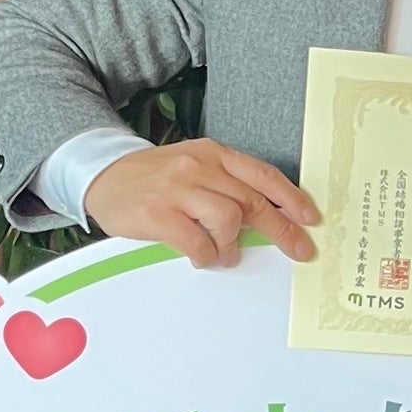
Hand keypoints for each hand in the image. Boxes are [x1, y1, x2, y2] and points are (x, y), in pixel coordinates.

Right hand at [85, 139, 319, 269]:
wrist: (102, 174)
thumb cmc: (154, 176)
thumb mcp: (193, 166)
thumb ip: (225, 184)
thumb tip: (266, 215)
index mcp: (213, 154)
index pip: (262, 175)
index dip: (291, 198)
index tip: (309, 218)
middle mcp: (198, 167)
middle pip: (253, 200)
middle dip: (281, 229)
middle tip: (297, 250)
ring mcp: (177, 189)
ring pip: (229, 219)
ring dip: (233, 244)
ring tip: (226, 253)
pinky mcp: (157, 214)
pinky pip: (196, 242)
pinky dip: (206, 255)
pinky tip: (202, 257)